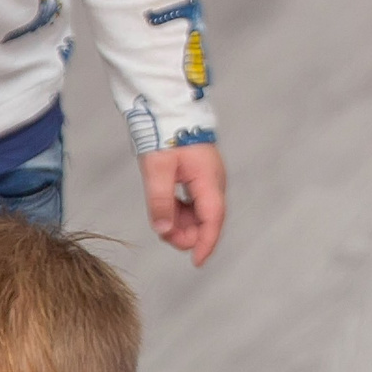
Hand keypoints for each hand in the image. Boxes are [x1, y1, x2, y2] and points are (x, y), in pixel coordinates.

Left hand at [138, 142, 225, 266]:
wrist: (172, 109)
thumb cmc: (166, 135)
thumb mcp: (157, 169)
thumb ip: (160, 201)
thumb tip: (164, 230)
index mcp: (208, 180)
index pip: (213, 219)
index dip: (206, 243)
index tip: (197, 262)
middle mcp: (214, 183)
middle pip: (208, 221)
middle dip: (187, 234)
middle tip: (162, 233)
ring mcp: (209, 181)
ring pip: (201, 214)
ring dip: (182, 224)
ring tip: (161, 220)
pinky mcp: (201, 179)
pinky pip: (195, 205)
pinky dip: (181, 213)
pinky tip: (167, 209)